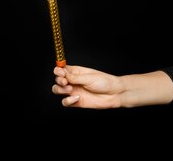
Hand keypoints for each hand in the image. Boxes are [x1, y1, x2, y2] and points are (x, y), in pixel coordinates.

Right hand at [52, 65, 172, 107]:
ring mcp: (73, 91)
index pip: (60, 70)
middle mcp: (72, 81)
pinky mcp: (76, 102)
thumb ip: (74, 77)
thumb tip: (61, 72)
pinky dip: (68, 100)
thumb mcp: (88, 77)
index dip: (58, 71)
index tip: (60, 72)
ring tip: (70, 89)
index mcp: (75, 72)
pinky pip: (65, 102)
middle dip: (59, 81)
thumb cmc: (104, 82)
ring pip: (58, 91)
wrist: (115, 94)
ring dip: (61, 90)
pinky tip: (76, 98)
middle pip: (57, 80)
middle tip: (65, 82)